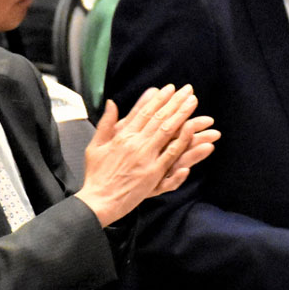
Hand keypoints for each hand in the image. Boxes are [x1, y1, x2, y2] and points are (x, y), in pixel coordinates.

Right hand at [75, 84, 218, 226]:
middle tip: (188, 90)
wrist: (98, 201)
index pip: (144, 112)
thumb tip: (111, 102)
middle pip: (159, 118)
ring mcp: (146, 158)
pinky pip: (171, 155)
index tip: (170, 88)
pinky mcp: (154, 173)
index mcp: (122, 136)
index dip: (159, 99)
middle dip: (175, 102)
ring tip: (193, 103)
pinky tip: (192, 130)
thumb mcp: (95, 146)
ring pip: (168, 132)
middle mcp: (136, 143)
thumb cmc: (96, 175)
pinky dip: (182, 142)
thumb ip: (106, 123)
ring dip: (183, 116)